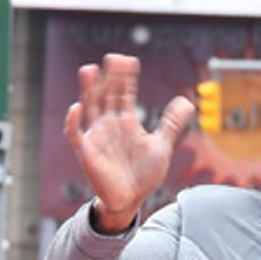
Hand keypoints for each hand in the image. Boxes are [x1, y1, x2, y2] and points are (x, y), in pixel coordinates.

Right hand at [62, 54, 194, 230]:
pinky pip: (76, 134)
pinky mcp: (87, 152)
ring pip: (90, 107)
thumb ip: (171, 123)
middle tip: (113, 58)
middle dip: (109, 77)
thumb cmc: (143, 175)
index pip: (124, 92)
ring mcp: (97, 137)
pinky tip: (77, 108)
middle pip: (107, 94)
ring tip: (89, 70)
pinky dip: (74, 122)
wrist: (130, 201)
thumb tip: (186, 101)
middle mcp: (109, 125)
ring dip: (88, 89)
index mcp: (126, 122)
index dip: (126, 77)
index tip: (130, 61)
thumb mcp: (161, 146)